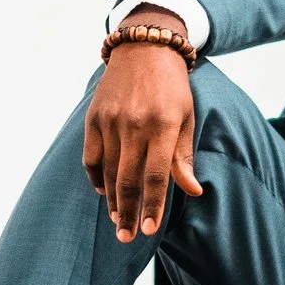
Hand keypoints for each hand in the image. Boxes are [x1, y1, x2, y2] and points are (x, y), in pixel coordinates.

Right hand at [82, 15, 202, 241]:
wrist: (144, 47)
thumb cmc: (172, 86)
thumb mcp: (187, 116)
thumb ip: (184, 156)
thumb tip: (193, 191)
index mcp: (164, 125)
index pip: (156, 176)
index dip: (152, 207)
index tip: (149, 231)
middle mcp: (135, 124)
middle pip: (129, 180)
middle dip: (128, 213)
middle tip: (127, 237)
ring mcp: (111, 121)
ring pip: (109, 172)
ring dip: (113, 200)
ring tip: (118, 221)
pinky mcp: (93, 117)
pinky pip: (91, 157)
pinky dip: (96, 177)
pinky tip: (104, 191)